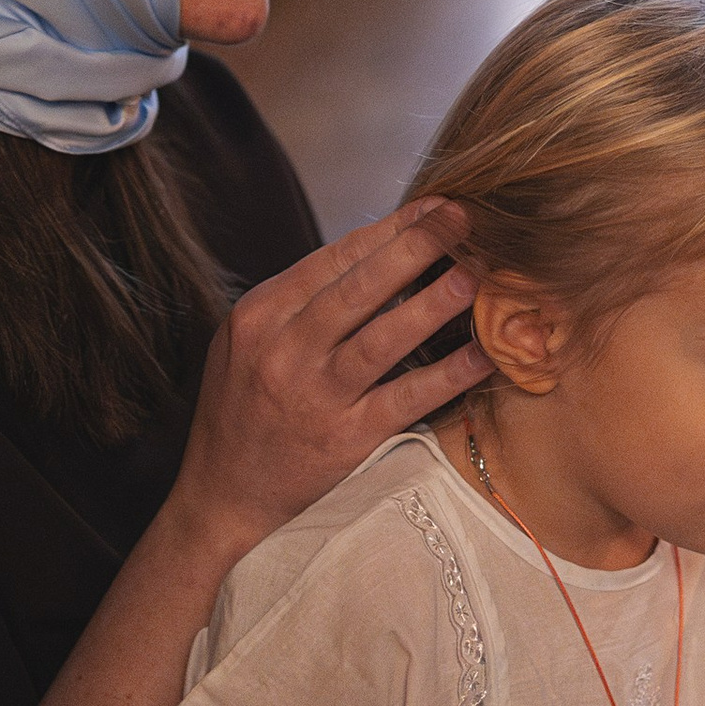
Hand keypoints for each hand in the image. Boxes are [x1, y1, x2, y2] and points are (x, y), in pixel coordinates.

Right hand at [170, 201, 489, 558]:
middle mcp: (284, 349)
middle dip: (417, 245)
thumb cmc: (241, 413)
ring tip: (477, 273)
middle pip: (361, 285)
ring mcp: (315, 395)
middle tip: (463, 219)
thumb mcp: (249, 344)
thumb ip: (300, 305)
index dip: (391, 228)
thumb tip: (375, 256)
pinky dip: (449, 375)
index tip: (433, 207)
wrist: (220, 498)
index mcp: (261, 315)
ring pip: (385, 336)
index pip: (335, 258)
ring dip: (435, 302)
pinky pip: (406, 398)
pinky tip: (484, 354)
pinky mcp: (344, 439)